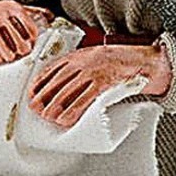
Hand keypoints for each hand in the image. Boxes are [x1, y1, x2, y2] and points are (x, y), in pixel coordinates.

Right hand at [0, 0, 54, 63]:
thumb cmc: (1, 13)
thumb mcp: (16, 8)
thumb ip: (35, 11)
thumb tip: (52, 17)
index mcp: (14, 8)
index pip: (30, 28)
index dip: (33, 39)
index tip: (32, 42)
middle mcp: (3, 16)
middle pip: (20, 42)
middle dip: (23, 50)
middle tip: (23, 51)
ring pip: (6, 50)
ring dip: (11, 56)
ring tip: (12, 56)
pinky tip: (0, 58)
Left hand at [29, 43, 171, 127]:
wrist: (144, 61)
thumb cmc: (119, 62)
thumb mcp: (94, 56)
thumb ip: (79, 66)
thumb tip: (62, 84)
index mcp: (79, 55)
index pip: (52, 69)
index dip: (39, 83)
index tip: (31, 93)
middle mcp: (83, 63)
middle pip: (56, 82)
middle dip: (43, 97)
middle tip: (35, 109)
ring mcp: (93, 73)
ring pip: (67, 92)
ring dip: (54, 107)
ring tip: (47, 117)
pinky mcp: (104, 84)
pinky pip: (84, 99)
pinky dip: (73, 111)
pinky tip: (65, 119)